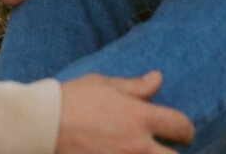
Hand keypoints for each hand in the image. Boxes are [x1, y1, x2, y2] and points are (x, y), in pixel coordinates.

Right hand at [57, 72, 193, 153]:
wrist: (39, 126)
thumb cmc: (70, 100)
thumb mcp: (103, 85)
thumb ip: (135, 86)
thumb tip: (158, 79)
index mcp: (138, 117)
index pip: (180, 125)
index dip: (186, 129)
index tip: (181, 131)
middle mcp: (136, 145)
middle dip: (176, 153)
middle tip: (167, 149)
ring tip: (143, 153)